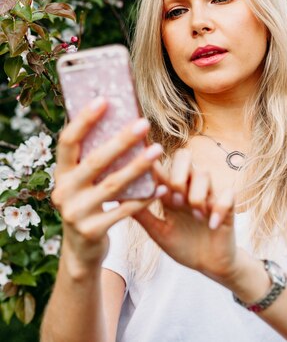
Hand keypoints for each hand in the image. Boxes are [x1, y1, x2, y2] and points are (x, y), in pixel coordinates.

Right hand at [51, 97, 164, 276]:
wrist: (80, 251)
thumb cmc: (88, 202)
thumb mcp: (82, 181)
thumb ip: (92, 157)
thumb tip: (119, 117)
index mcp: (60, 173)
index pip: (67, 141)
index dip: (83, 120)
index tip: (103, 100)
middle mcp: (64, 192)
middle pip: (94, 161)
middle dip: (120, 141)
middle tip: (143, 122)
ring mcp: (76, 213)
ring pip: (112, 185)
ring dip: (137, 166)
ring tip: (157, 149)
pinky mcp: (93, 231)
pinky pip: (125, 211)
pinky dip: (144, 198)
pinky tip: (161, 187)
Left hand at [133, 148, 237, 284]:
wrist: (210, 265)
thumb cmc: (183, 246)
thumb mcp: (159, 232)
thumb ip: (141, 214)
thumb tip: (114, 198)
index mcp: (171, 192)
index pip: (161, 167)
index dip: (151, 160)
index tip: (140, 154)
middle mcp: (189, 187)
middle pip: (184, 157)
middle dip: (177, 175)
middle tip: (175, 200)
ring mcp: (209, 194)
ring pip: (203, 174)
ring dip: (196, 195)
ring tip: (195, 214)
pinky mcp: (228, 205)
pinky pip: (227, 194)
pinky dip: (219, 208)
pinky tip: (212, 223)